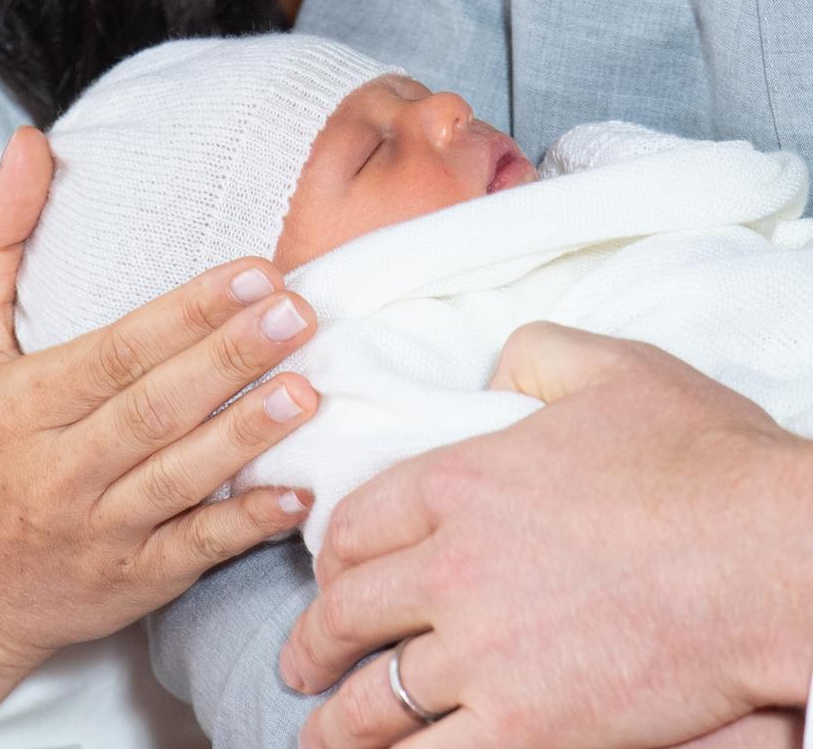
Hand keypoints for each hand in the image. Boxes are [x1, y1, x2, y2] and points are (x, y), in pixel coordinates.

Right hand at [0, 127, 319, 669]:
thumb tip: (33, 145)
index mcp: (18, 406)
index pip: (113, 353)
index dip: (186, 313)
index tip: (253, 271)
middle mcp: (58, 472)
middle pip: (154, 409)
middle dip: (230, 359)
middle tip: (299, 312)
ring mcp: (100, 532)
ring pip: (181, 478)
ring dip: (247, 435)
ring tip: (308, 389)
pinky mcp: (135, 581)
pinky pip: (196, 551)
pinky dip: (247, 524)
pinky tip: (299, 493)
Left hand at [281, 323, 812, 748]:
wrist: (774, 553)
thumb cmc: (703, 459)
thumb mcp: (611, 369)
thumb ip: (534, 355)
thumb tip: (494, 369)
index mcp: (458, 483)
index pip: (354, 526)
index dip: (329, 559)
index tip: (327, 579)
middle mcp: (450, 568)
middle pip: (346, 613)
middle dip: (313, 644)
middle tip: (301, 663)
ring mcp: (482, 654)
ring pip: (373, 699)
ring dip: (335, 721)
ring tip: (320, 734)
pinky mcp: (526, 727)